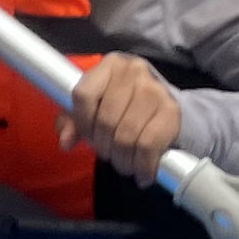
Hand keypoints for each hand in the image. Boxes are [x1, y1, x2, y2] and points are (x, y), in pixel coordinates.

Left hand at [66, 53, 183, 181]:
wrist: (163, 105)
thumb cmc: (122, 104)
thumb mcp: (95, 106)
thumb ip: (73, 121)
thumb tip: (66, 141)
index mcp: (110, 65)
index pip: (83, 95)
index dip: (83, 123)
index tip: (89, 137)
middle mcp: (134, 71)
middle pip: (106, 119)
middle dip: (104, 146)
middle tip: (108, 155)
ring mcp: (155, 89)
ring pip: (126, 135)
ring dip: (122, 159)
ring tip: (123, 164)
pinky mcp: (172, 111)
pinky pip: (148, 145)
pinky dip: (142, 165)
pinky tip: (141, 173)